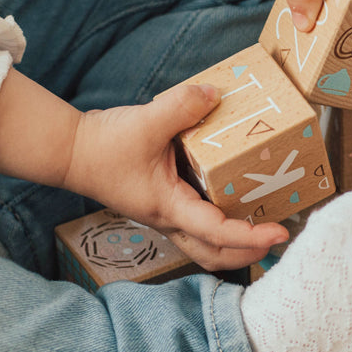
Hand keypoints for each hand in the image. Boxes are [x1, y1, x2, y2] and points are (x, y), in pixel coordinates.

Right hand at [62, 82, 288, 270]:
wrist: (71, 152)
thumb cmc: (103, 146)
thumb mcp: (146, 122)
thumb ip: (181, 106)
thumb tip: (214, 94)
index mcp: (169, 207)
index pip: (217, 233)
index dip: (251, 237)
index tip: (280, 232)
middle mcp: (170, 219)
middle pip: (215, 256)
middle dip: (249, 254)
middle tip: (278, 239)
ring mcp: (167, 215)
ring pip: (206, 247)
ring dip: (236, 246)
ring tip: (264, 228)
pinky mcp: (165, 204)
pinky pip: (199, 227)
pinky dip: (222, 226)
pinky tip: (238, 202)